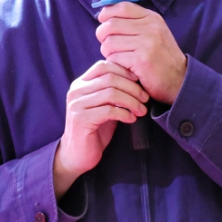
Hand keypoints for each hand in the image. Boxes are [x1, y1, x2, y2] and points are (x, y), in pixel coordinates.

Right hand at [54, 60, 148, 198]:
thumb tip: (136, 80)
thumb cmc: (95, 129)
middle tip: (145, 98)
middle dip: (132, 87)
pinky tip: (131, 119)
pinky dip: (124, 113)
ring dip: (131, 101)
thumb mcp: (103, 106)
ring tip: (141, 110)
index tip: (139, 81)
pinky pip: (109, 110)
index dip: (124, 71)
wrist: (77, 155)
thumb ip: (113, 92)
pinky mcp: (81, 119)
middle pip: (110, 78)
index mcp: (81, 84)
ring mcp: (77, 105)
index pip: (103, 66)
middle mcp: (76, 91)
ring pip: (111, 93)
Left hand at [96, 2, 187, 104]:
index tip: (103, 22)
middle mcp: (150, 28)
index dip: (107, 13)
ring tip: (118, 57)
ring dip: (108, 52)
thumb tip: (105, 16)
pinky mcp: (141, 60)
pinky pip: (113, 58)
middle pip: (110, 25)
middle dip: (102, 36)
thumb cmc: (161, 57)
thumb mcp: (154, 32)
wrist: (179, 79)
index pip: (122, 7)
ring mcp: (146, 44)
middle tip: (108, 45)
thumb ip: (134, 22)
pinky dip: (114, 63)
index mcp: (152, 18)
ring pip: (109, 42)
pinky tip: (123, 67)